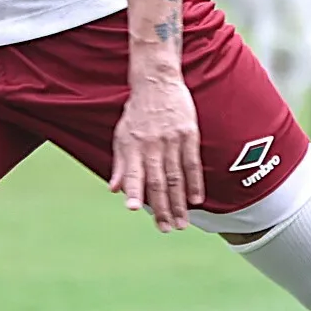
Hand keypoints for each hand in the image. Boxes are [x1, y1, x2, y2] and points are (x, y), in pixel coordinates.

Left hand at [109, 67, 199, 233]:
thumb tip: (114, 189)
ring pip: (176, 177)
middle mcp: (152, 144)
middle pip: (158, 181)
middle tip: (165, 229)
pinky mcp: (189, 134)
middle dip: (161, 208)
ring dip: (179, 203)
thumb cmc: (137, 111)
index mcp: (132, 145)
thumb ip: (120, 164)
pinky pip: (192, 163)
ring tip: (181, 224)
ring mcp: (172, 140)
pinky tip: (196, 201)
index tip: (133, 208)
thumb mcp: (121, 135)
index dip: (134, 190)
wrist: (157, 81)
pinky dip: (194, 183)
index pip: (134, 173)